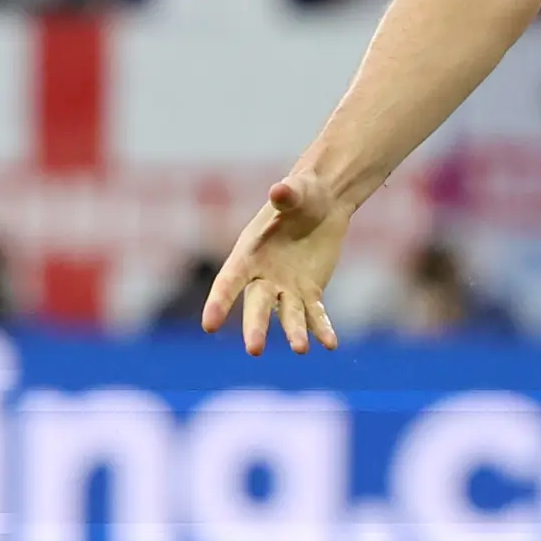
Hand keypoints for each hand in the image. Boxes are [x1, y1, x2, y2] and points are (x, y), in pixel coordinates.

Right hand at [202, 172, 353, 354]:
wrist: (322, 203)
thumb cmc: (301, 194)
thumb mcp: (296, 191)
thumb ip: (286, 194)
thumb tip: (279, 190)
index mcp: (248, 254)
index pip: (228, 281)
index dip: (219, 302)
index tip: (209, 325)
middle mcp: (263, 276)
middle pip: (257, 305)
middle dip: (256, 327)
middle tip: (254, 350)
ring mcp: (286, 288)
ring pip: (288, 315)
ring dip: (294, 332)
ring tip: (301, 349)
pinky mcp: (310, 292)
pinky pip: (315, 314)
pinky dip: (322, 328)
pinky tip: (331, 344)